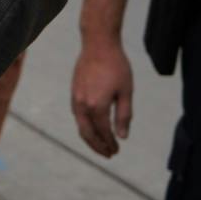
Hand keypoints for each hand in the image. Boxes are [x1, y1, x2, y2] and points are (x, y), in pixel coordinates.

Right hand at [71, 34, 134, 156]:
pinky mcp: (74, 93)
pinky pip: (77, 116)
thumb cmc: (116, 66)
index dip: (111, 143)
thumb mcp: (126, 91)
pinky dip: (85, 127)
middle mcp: (83, 105)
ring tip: (101, 146)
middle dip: (98, 147)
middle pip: (88, 134)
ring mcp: (76, 99)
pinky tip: (93, 128)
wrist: (98, 44)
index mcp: (97, 106)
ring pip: (81, 126)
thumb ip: (124, 115)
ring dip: (90, 139)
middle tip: (109, 154)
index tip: (117, 150)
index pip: (104, 132)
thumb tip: (123, 137)